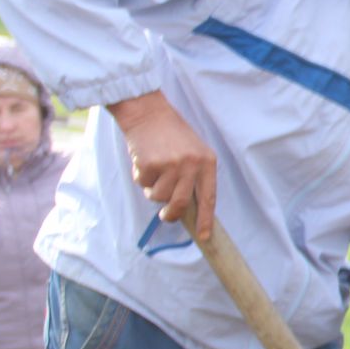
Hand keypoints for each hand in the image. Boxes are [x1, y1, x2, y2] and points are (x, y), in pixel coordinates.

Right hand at [110, 91, 216, 240]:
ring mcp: (171, 164)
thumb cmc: (171, 134)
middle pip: (181, 204)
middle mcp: (192, 165)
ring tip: (153, 169)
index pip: (209, 198)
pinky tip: (143, 160)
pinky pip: (143, 184)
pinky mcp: (150, 164)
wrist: (148, 111)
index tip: (205, 237)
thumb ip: (194, 177)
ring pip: (158, 196)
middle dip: (171, 214)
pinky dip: (140, 177)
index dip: (206, 220)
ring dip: (152, 189)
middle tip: (165, 216)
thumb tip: (188, 209)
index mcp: (207, 162)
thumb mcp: (193, 152)